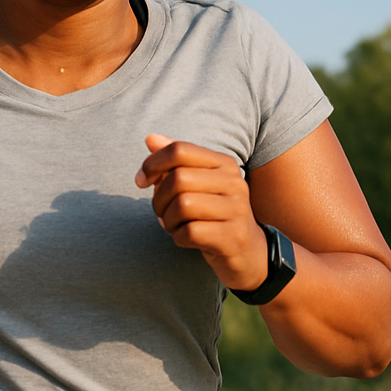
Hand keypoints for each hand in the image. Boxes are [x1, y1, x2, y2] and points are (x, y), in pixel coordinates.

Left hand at [135, 134, 268, 291]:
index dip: (152, 164)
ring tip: (174, 225)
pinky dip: (178, 237)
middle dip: (158, 198)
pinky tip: (185, 238)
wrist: (249, 252)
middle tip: (161, 211)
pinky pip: (189, 232)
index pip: (179, 150)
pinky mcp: (232, 237)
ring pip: (182, 205)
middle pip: (178, 179)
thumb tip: (150, 138)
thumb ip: (175, 161)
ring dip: (167, 220)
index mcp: (224, 163)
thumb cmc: (213, 213)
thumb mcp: (197, 183)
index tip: (142, 180)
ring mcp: (236, 210)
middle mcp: (234, 182)